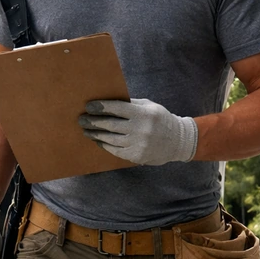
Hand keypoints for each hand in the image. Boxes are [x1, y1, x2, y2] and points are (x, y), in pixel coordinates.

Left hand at [79, 99, 197, 165]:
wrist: (177, 141)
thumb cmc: (160, 120)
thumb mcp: (149, 107)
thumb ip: (130, 104)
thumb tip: (106, 102)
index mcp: (144, 113)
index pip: (117, 108)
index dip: (100, 107)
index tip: (88, 106)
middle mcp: (141, 129)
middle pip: (110, 125)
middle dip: (93, 122)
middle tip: (82, 119)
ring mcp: (138, 144)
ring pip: (110, 139)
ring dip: (96, 134)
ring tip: (86, 130)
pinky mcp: (136, 156)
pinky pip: (115, 150)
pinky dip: (105, 144)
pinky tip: (98, 140)